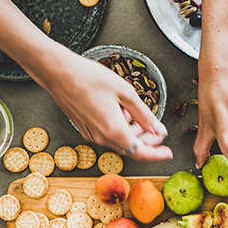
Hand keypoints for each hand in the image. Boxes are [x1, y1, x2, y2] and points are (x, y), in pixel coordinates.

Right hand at [38, 49, 172, 161]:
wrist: (58, 73)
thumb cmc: (89, 78)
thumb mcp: (126, 92)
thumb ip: (145, 114)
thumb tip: (159, 129)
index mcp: (114, 130)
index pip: (141, 152)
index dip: (157, 154)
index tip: (168, 153)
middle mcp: (101, 136)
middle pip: (130, 148)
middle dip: (147, 142)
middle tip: (158, 132)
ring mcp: (91, 133)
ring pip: (118, 141)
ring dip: (133, 134)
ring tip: (140, 118)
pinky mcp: (84, 128)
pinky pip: (107, 134)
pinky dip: (119, 129)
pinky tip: (122, 113)